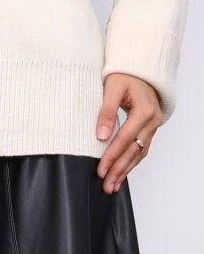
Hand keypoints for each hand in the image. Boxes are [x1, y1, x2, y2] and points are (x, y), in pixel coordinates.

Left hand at [96, 72, 162, 192]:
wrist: (139, 68)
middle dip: (118, 170)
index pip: (125, 139)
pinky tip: (122, 172)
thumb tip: (100, 136)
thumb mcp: (112, 87)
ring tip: (112, 185)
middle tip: (106, 185)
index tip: (100, 169)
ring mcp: (153, 127)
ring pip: (139, 154)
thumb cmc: (124, 75)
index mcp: (144, 111)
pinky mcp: (149, 129)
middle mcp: (152, 122)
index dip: (112, 155)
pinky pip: (141, 149)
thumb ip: (106, 111)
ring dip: (125, 170)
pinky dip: (131, 162)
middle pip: (134, 151)